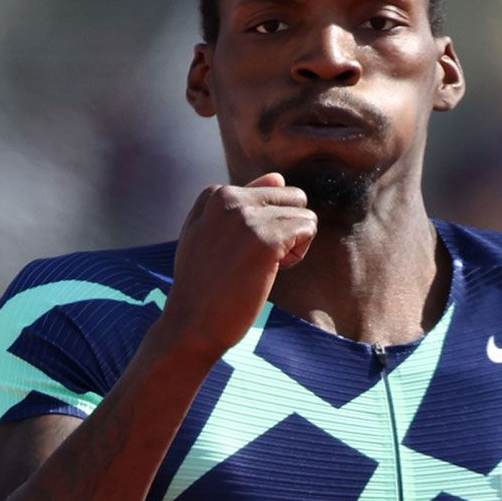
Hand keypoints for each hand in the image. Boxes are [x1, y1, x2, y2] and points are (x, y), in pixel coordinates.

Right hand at [160, 174, 315, 354]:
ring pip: (304, 215)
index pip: (272, 192)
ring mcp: (247, 217)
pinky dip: (298, 254)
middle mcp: (230, 197)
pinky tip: (272, 271)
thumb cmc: (204, 284)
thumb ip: (243, 202)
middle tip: (257, 258)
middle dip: (286, 228)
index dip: (266, 224)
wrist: (192, 323)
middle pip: (293, 198)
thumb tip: (279, 177)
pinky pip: (308, 229)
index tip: (239, 249)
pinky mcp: (266, 239)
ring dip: (293, 245)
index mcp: (216, 193)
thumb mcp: (211, 234)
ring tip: (260, 266)